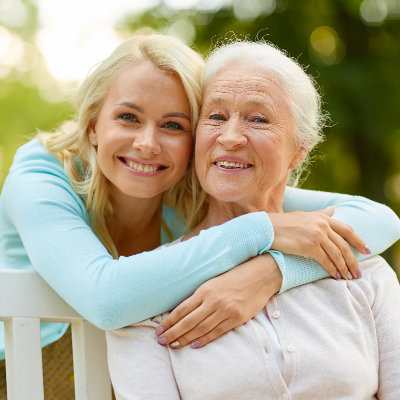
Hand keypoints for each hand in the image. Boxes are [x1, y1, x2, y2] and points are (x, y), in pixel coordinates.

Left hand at [156, 254, 280, 348]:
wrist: (259, 276)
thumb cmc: (234, 276)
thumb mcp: (213, 281)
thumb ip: (200, 296)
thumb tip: (183, 311)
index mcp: (205, 290)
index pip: (182, 310)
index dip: (169, 322)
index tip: (159, 330)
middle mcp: (213, 301)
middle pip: (188, 322)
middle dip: (173, 333)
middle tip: (161, 341)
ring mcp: (225, 311)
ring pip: (200, 329)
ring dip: (185, 339)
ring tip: (174, 345)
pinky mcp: (236, 318)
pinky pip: (217, 332)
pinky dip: (204, 340)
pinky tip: (194, 345)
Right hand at [269, 206, 368, 279]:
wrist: (268, 229)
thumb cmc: (283, 223)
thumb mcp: (304, 215)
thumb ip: (320, 214)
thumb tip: (333, 210)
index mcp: (322, 218)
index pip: (347, 229)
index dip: (359, 240)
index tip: (366, 250)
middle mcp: (322, 225)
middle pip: (344, 245)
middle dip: (353, 260)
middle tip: (358, 272)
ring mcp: (317, 235)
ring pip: (337, 254)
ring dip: (344, 268)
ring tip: (348, 277)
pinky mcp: (310, 246)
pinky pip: (326, 260)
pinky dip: (332, 269)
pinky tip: (335, 276)